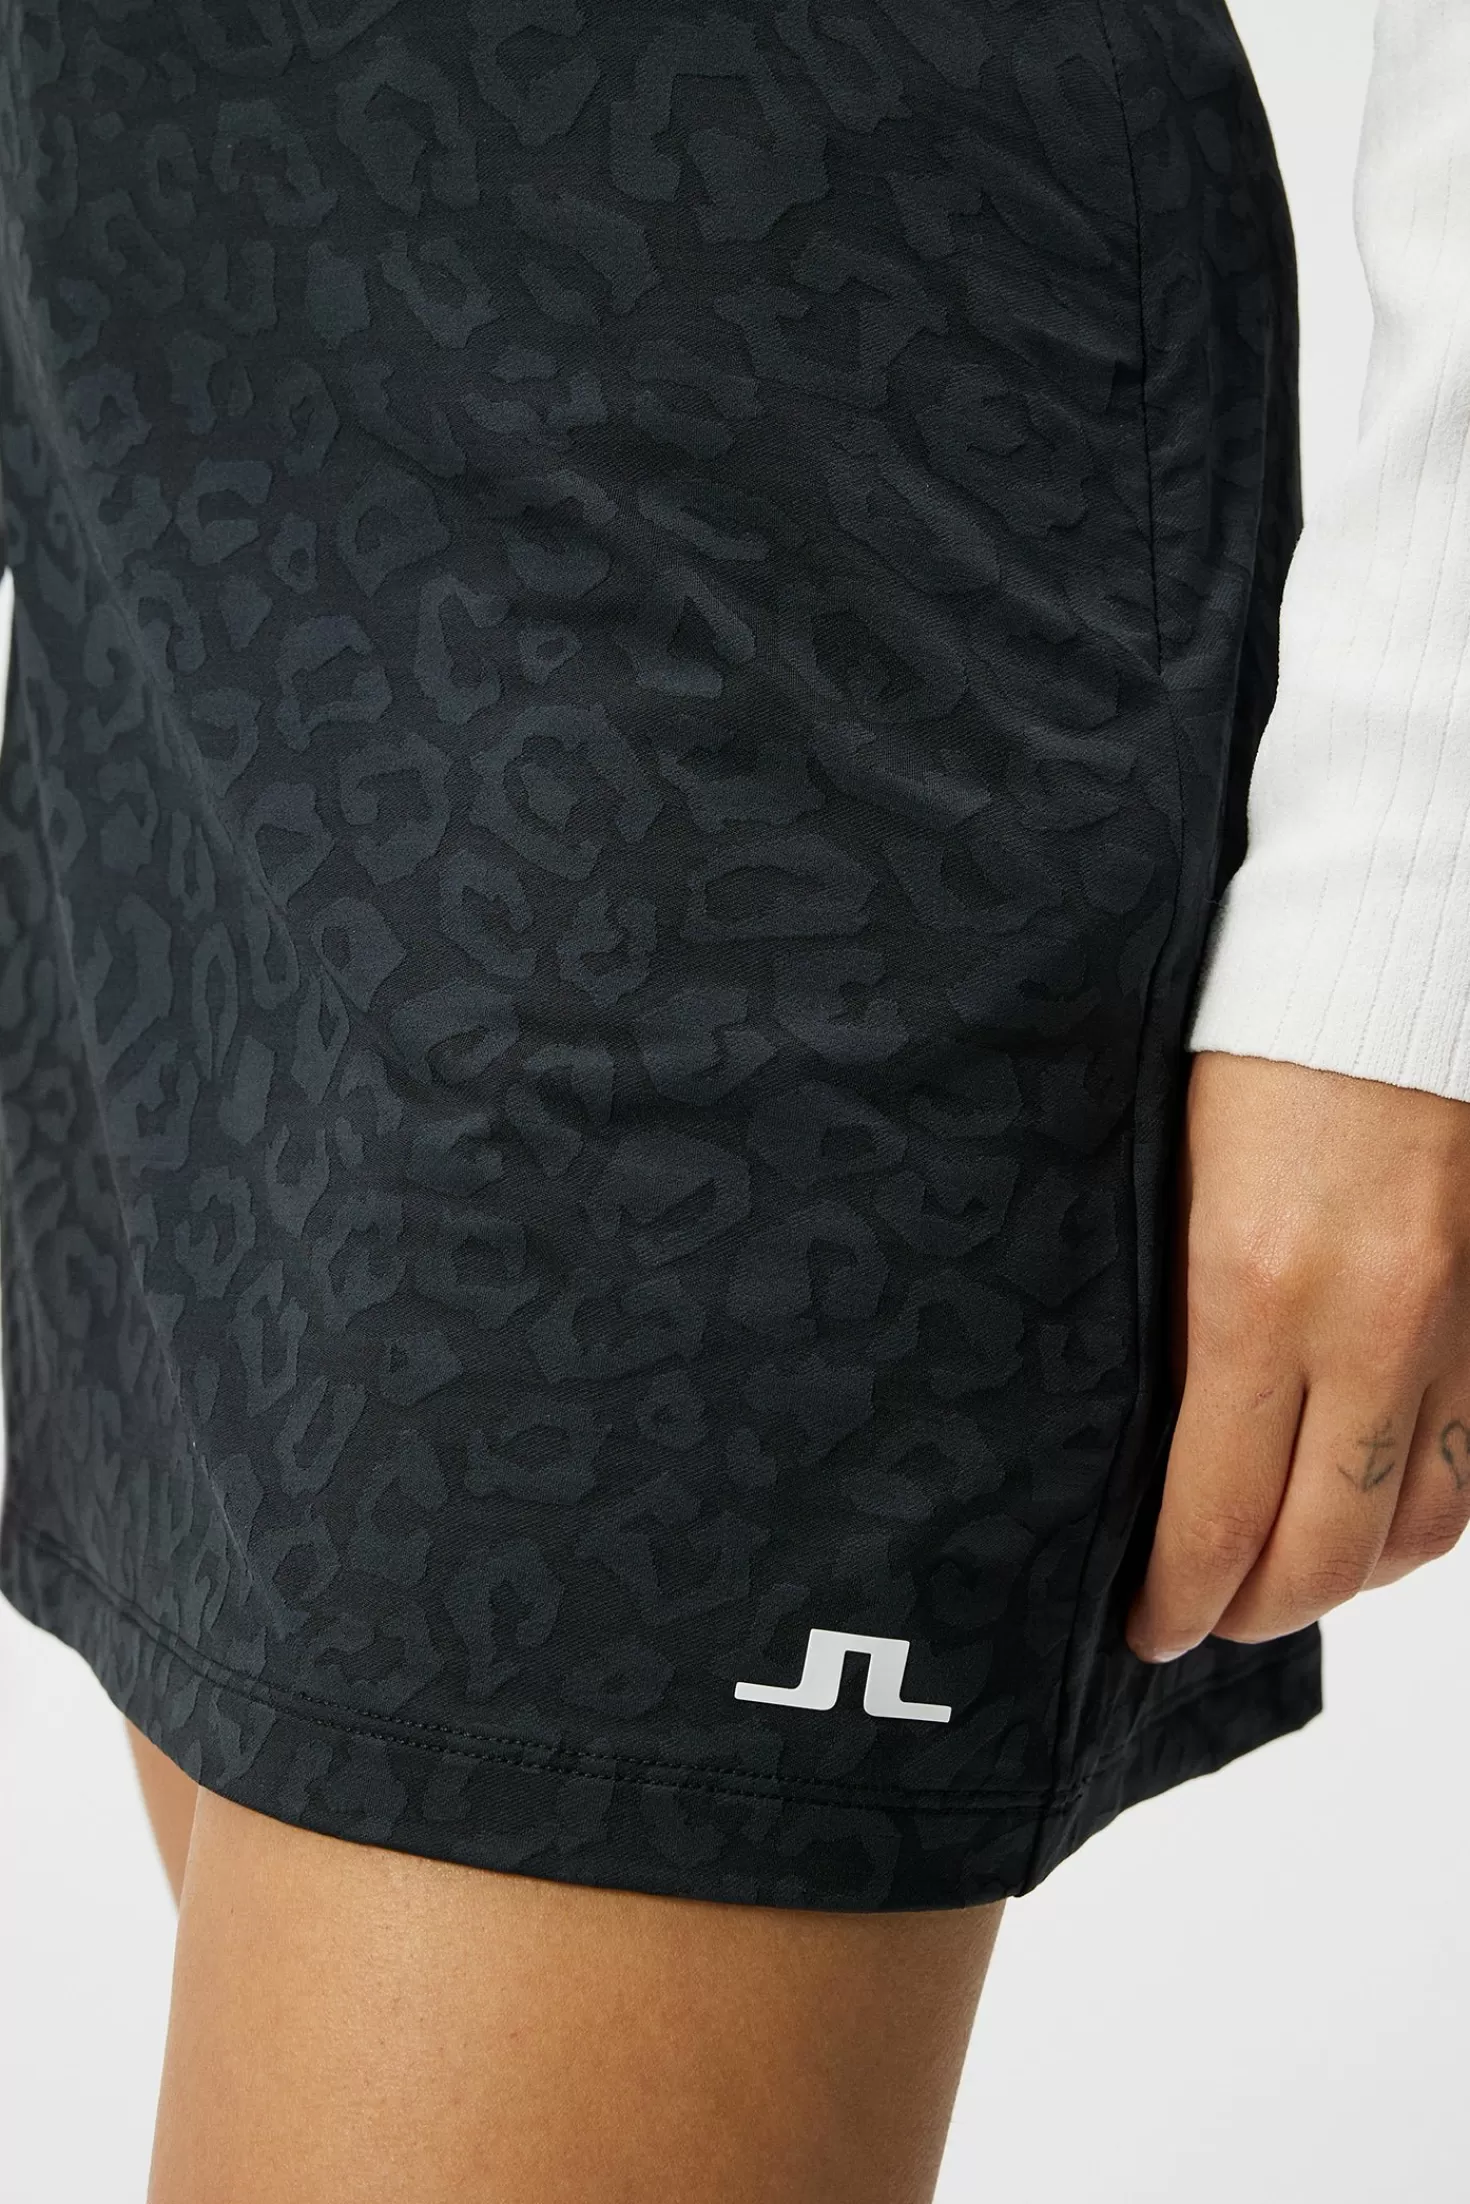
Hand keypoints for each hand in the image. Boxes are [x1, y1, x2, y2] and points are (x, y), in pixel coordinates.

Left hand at [1126, 1051, 1469, 1662]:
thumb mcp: (1172, 1184)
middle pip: (1326, 1553)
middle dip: (1256, 1613)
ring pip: (1420, 1528)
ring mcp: (1453, 1327)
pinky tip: (1374, 1512)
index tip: (1147, 1629)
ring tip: (1287, 1577)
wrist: (1387, 957)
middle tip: (1207, 1619)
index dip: (1180, 1598)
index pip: (1218, 1513)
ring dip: (1351, 1578)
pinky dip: (1424, 1515)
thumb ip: (1179, 1318)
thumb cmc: (1252, 1051)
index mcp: (1252, 1294)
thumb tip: (1157, 1440)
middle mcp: (1367, 1329)